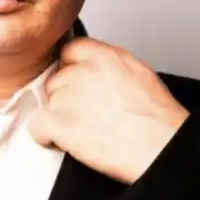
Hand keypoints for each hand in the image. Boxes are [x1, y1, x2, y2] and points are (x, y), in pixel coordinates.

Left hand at [26, 37, 189, 184]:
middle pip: (56, 79)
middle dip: (65, 97)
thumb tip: (94, 70)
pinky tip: (63, 142)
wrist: (162, 148)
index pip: (70, 51)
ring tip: (83, 131)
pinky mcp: (60, 124)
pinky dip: (46, 137)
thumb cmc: (158, 119)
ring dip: (58, 118)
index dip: (71, 70)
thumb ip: (109, 66)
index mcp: (105, 56)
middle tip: (84, 115)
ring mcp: (69, 97)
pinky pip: (37, 126)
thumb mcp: (138, 74)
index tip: (75, 85)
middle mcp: (83, 72)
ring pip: (47, 103)